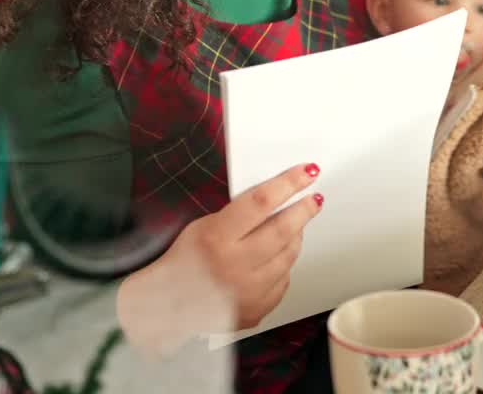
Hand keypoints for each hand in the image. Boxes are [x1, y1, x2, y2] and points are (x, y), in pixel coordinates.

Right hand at [117, 163, 322, 352]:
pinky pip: (283, 281)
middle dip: (303, 210)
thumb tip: (277, 198)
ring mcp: (248, 291)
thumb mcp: (202, 227)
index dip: (289, 183)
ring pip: (288, 256)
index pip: (262, 202)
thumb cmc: (183, 263)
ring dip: (295, 238)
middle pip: (283, 229)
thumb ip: (238, 214)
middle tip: (314, 199)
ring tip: (293, 227)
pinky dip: (283, 266)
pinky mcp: (257, 309)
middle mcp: (234, 266)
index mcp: (216, 238)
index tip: (307, 173)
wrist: (169, 306)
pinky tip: (273, 259)